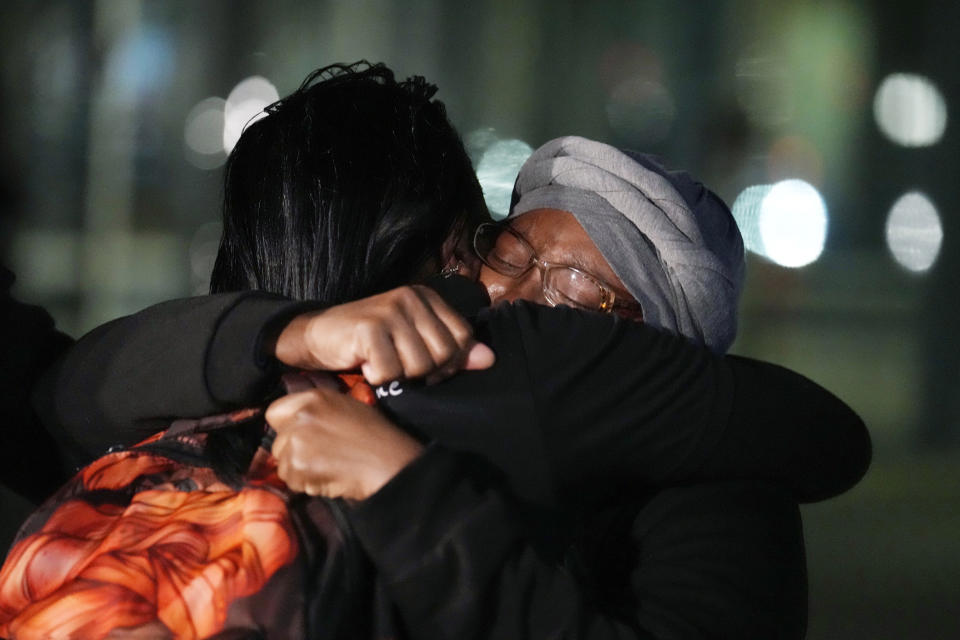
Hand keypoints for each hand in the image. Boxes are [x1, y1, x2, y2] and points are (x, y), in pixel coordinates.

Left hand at [267, 388, 423, 499]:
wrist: (388, 462)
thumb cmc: (375, 437)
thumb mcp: (346, 408)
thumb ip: (317, 411)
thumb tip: (295, 422)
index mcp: (312, 398)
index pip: (274, 412)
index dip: (286, 427)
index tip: (299, 437)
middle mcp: (301, 416)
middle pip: (278, 441)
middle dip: (294, 452)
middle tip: (321, 456)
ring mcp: (298, 441)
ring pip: (282, 463)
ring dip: (300, 471)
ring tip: (327, 467)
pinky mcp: (299, 465)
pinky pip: (291, 481)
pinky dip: (306, 484)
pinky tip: (328, 477)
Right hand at [273, 285, 494, 384]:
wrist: (316, 335)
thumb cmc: (368, 342)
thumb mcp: (413, 342)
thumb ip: (451, 350)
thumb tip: (488, 359)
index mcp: (426, 297)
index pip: (463, 337)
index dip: (450, 362)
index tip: (427, 369)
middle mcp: (411, 298)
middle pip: (444, 353)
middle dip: (424, 372)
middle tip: (399, 368)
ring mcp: (390, 310)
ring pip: (420, 365)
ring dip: (399, 376)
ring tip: (381, 363)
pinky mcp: (370, 327)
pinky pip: (391, 371)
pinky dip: (377, 378)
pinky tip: (365, 365)